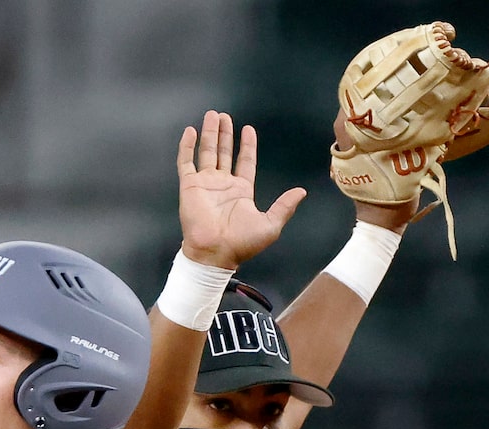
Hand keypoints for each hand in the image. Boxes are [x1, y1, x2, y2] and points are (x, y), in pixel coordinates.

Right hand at [178, 111, 304, 268]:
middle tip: (224, 116)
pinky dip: (187, 147)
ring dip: (210, 134)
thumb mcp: (270, 225)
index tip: (248, 130)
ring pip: (207, 152)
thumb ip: (285, 206)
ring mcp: (205, 184)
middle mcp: (223, 184)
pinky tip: (190, 131)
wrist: (214, 253)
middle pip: (224, 153)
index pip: (245, 162)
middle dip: (225, 134)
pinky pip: (186, 162)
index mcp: (241, 191)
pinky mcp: (189, 187)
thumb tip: (301, 192)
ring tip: (212, 115)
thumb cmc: (241, 243)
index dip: (247, 146)